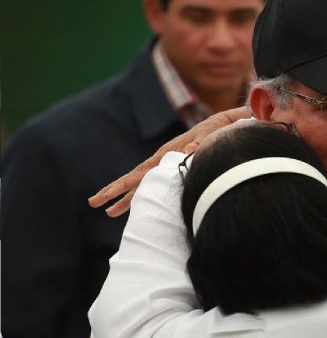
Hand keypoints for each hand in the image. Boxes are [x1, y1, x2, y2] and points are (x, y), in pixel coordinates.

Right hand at [87, 106, 250, 215]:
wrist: (222, 125)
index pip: (139, 173)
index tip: (107, 194)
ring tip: (108, 212)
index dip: (123, 185)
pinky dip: (143, 195)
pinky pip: (153, 184)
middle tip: (93, 203)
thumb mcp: (209, 137)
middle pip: (133, 179)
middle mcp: (162, 159)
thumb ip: (200, 145)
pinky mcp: (172, 168)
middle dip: (113, 192)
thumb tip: (191, 151)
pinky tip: (136, 206)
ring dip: (125, 198)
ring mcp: (165, 164)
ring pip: (141, 184)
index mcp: (167, 154)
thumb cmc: (216, 131)